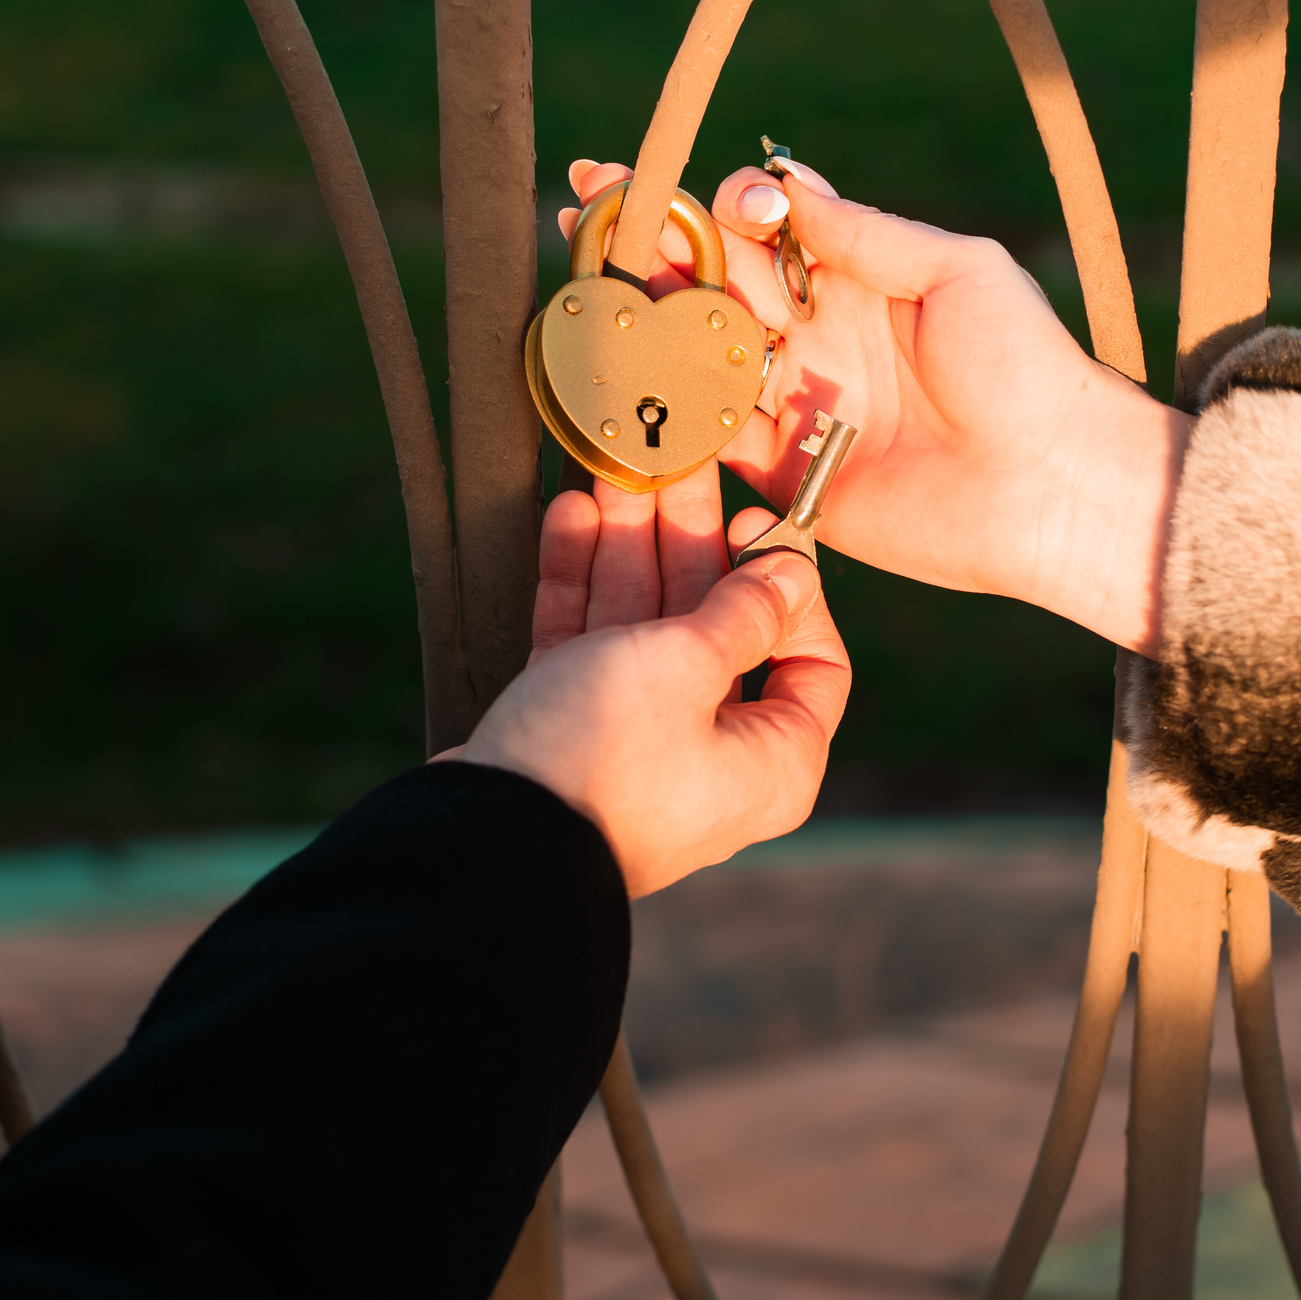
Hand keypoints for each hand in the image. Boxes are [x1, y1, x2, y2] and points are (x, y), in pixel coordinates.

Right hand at [452, 473, 850, 897]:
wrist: (486, 837)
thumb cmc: (608, 756)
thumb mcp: (690, 666)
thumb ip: (744, 611)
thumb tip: (796, 573)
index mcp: (774, 760)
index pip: (813, 662)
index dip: (789, 587)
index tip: (752, 524)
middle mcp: (715, 756)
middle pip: (718, 628)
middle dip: (687, 540)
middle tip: (673, 462)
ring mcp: (640, 742)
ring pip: (644, 624)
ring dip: (628, 544)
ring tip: (614, 464)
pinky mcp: (572, 730)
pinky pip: (588, 644)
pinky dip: (579, 582)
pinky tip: (570, 513)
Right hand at [557, 157, 1189, 654]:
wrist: (1054, 487)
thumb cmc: (1025, 367)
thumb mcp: (956, 268)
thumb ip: (862, 233)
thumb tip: (778, 185)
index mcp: (854, 279)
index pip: (761, 227)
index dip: (712, 202)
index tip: (687, 191)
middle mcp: (815, 337)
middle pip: (713, 284)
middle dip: (650, 247)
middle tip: (587, 215)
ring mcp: (795, 405)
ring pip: (698, 355)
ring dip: (643, 321)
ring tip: (585, 285)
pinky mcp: (785, 477)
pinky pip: (710, 439)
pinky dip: (665, 409)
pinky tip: (619, 374)